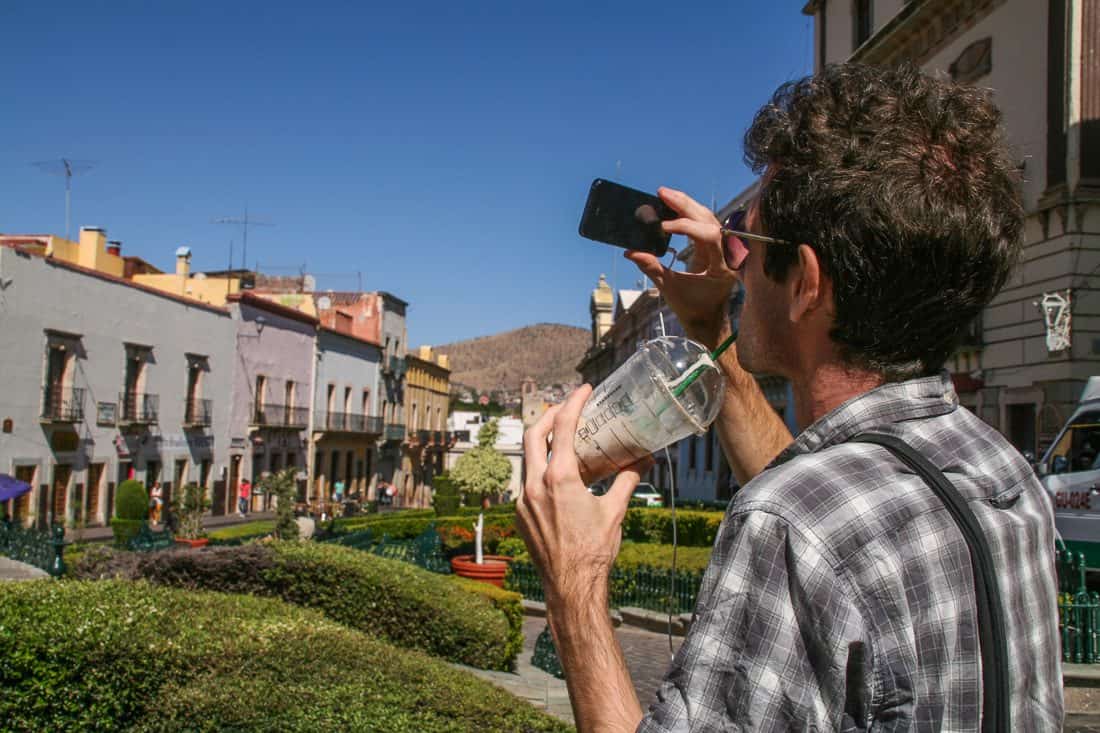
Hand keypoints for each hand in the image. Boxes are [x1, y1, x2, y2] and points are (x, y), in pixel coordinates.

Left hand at [518, 385, 652, 604]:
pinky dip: (540, 470)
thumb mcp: (614, 511)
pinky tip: (558, 476)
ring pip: (527, 458)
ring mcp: (523, 500)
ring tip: (564, 440)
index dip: (573, 403)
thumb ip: (627, 481)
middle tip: (567, 408)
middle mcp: (535, 485)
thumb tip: (642, 461)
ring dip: (544, 444)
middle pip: (533, 434)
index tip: (584, 390)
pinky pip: (526, 482)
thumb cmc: (594, 551)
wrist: (572, 587)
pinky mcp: (520, 514)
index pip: (562, 428)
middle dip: (549, 415)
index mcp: (559, 479)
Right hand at [626, 187, 736, 347]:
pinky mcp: (715, 246)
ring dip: (686, 204)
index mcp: (722, 267)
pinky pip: (704, 223)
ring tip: (664, 195)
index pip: (709, 235)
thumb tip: (631, 252)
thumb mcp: (671, 289)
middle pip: (709, 219)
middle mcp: (727, 254)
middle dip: (685, 204)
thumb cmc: (692, 307)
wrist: (708, 318)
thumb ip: (652, 269)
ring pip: (708, 217)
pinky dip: (688, 212)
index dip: (685, 226)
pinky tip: (673, 206)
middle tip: (662, 193)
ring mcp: (723, 248)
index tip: (661, 227)